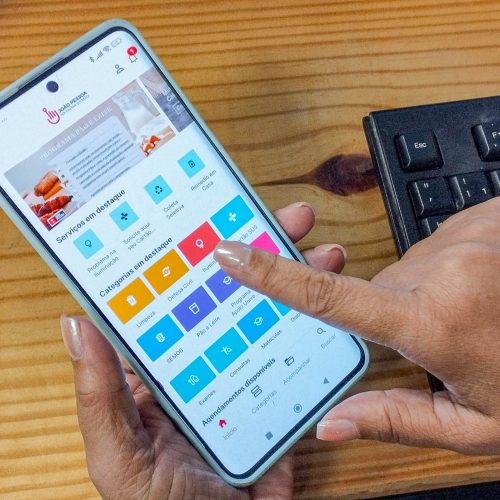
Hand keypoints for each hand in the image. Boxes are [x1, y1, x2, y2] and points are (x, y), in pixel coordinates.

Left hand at [61, 202, 346, 499]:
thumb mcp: (118, 456)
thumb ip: (100, 396)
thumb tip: (77, 324)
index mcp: (165, 365)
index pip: (183, 296)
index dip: (203, 256)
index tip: (226, 219)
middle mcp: (210, 361)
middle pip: (238, 297)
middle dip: (268, 254)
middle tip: (290, 221)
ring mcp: (249, 377)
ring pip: (275, 318)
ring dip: (301, 284)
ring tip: (323, 254)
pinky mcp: (281, 401)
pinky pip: (302, 359)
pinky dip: (322, 332)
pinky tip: (337, 307)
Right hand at [214, 198, 499, 454]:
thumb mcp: (475, 425)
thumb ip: (395, 421)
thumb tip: (331, 424)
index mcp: (432, 322)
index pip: (328, 296)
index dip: (272, 275)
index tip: (233, 253)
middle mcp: (442, 267)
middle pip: (381, 287)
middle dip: (397, 314)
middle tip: (445, 342)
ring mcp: (466, 234)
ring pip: (413, 266)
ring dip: (428, 291)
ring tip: (473, 315)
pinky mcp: (483, 216)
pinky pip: (441, 244)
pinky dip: (451, 266)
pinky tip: (484, 286)